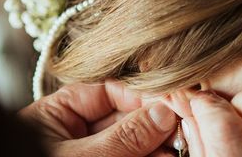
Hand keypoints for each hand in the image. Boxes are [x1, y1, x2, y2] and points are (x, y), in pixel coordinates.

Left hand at [18, 80, 177, 156]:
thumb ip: (122, 137)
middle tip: (182, 131)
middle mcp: (74, 132)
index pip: (109, 92)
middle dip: (154, 126)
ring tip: (179, 151)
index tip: (172, 105)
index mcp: (58, 114)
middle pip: (124, 118)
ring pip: (130, 144)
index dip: (142, 96)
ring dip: (156, 147)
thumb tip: (163, 114)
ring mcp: (87, 154)